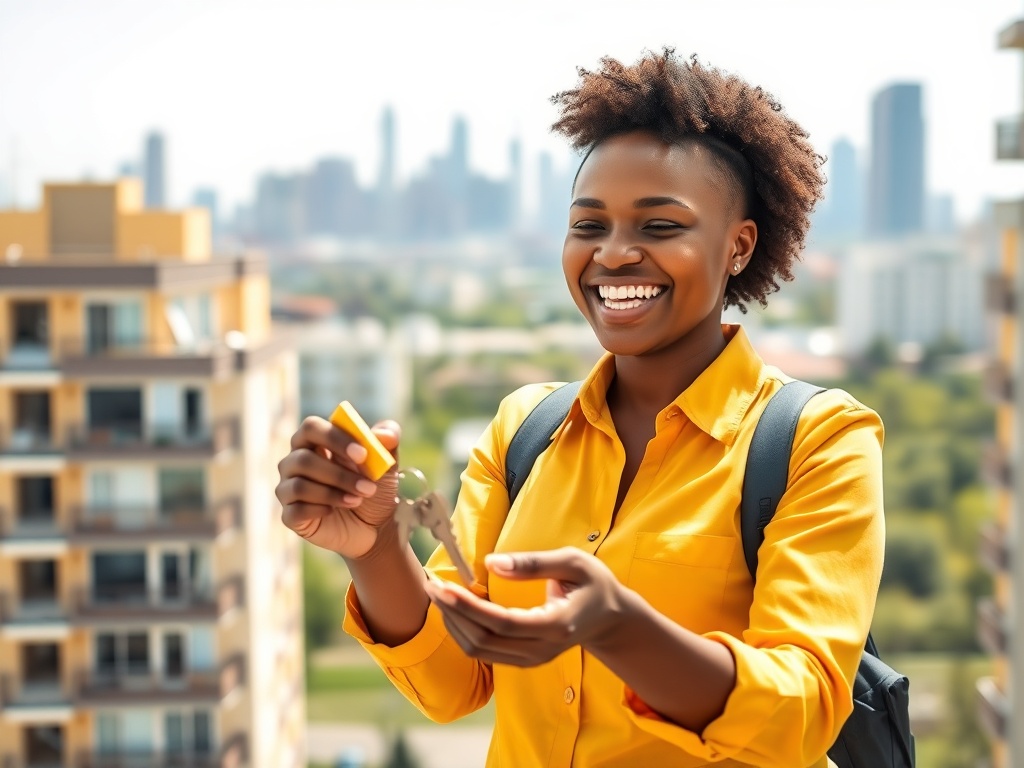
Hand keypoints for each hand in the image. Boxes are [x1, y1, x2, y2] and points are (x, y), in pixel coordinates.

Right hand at [276, 416, 400, 557]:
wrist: (375, 526)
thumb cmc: (374, 486)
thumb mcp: (387, 463)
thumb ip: (388, 442)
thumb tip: (385, 435)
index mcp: (314, 441)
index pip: (311, 427)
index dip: (335, 438)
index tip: (362, 454)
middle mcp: (295, 462)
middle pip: (303, 459)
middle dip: (339, 474)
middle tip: (368, 487)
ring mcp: (288, 489)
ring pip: (299, 486)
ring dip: (333, 493)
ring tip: (358, 500)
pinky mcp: (290, 516)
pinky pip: (295, 510)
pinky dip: (319, 510)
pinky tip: (334, 511)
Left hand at [422, 547, 626, 665]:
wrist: (609, 618)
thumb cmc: (593, 583)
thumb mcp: (573, 561)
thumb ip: (534, 563)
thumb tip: (492, 563)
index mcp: (557, 625)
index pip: (503, 623)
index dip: (469, 606)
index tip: (444, 585)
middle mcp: (542, 649)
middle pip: (484, 640)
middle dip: (453, 613)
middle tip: (432, 583)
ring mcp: (531, 659)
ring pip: (479, 650)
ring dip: (454, 622)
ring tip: (439, 592)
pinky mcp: (522, 659)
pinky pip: (484, 651)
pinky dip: (464, 630)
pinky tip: (456, 607)